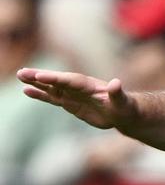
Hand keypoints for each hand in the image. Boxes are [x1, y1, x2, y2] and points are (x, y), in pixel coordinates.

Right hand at [17, 68, 136, 129]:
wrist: (124, 112)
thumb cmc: (125, 106)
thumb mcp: (123, 102)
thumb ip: (118, 93)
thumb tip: (115, 83)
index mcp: (91, 86)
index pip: (71, 81)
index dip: (56, 78)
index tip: (40, 76)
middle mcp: (79, 88)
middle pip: (57, 81)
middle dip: (41, 77)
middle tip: (22, 72)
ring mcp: (74, 95)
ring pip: (52, 87)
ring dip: (36, 83)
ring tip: (20, 76)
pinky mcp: (70, 103)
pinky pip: (52, 98)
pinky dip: (40, 94)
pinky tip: (27, 91)